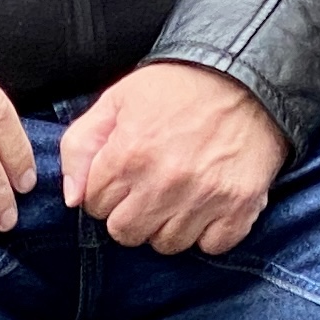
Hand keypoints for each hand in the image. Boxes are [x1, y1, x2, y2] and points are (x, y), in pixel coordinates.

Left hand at [60, 61, 288, 255]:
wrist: (246, 73)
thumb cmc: (178, 85)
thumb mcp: (117, 100)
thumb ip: (80, 146)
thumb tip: (73, 199)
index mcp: (128, 154)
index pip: (94, 205)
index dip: (105, 191)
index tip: (123, 175)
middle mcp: (164, 182)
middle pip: (125, 233)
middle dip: (129, 214)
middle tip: (147, 189)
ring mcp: (204, 198)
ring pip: (167, 244)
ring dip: (167, 225)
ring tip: (177, 195)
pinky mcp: (239, 206)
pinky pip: (211, 246)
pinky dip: (207, 233)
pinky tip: (206, 206)